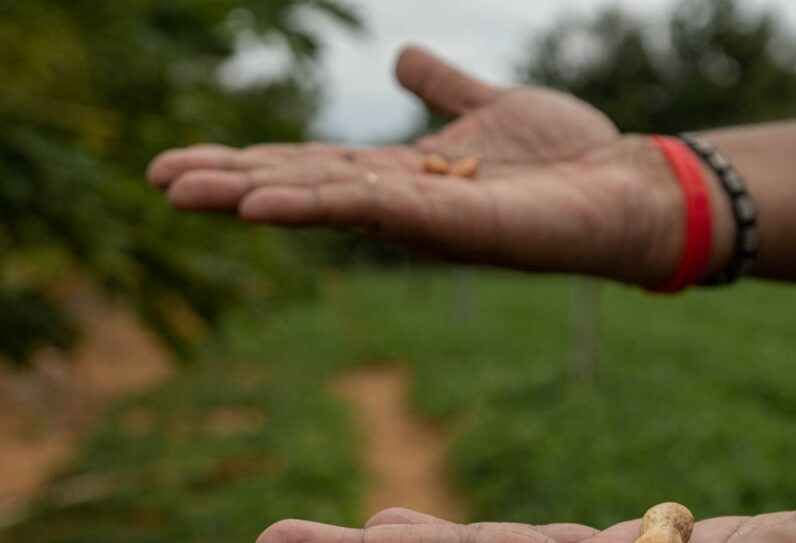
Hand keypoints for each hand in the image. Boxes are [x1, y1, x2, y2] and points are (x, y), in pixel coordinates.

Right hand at [146, 48, 683, 284]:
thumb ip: (446, 87)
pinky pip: (383, 212)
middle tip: (159, 179)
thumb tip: (402, 56)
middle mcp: (407, 203)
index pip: (313, 167)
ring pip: (330, 204)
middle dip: (232, 184)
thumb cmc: (567, 153)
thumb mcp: (491, 104)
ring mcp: (430, 220)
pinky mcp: (461, 226)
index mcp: (406, 174)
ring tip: (188, 192)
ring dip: (257, 197)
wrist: (628, 183)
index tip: (183, 162)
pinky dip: (323, 206)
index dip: (250, 164)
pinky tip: (268, 204)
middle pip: (306, 189)